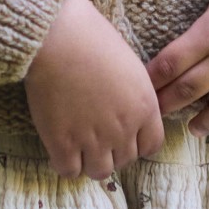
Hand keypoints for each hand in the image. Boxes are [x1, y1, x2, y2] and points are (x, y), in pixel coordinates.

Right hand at [24, 0, 166, 180]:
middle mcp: (123, 128)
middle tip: (96, 136)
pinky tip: (60, 144)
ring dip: (90, 160)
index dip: (137, 142)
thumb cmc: (92, 38)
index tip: (123, 135)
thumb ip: (135, 95)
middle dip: (112, 151)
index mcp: (145, 107)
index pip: (151, 145)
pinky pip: (69, 170)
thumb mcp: (130, 65)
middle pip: (125, 160)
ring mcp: (93, 139)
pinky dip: (65, 162)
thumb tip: (128, 110)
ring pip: (99, 171)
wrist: (57, 36)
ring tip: (78, 144)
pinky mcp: (62, 143)